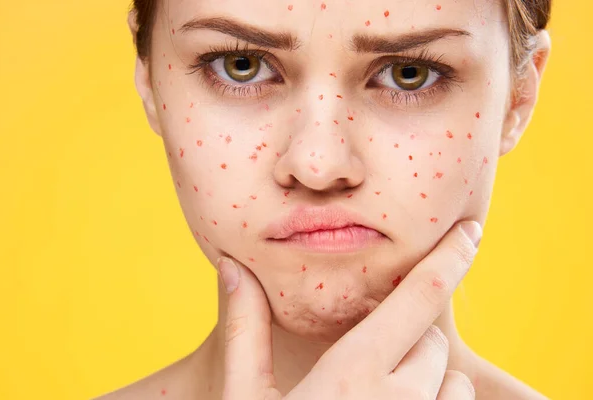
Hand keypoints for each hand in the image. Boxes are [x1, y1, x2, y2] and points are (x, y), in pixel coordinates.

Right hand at [217, 220, 481, 399]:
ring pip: (451, 383)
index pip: (417, 299)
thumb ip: (243, 330)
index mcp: (352, 375)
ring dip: (428, 378)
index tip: (471, 229)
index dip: (450, 257)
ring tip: (383, 393)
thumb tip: (230, 266)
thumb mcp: (244, 399)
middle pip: (430, 342)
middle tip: (370, 354)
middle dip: (409, 337)